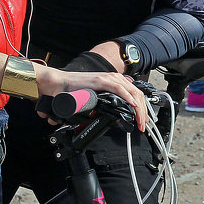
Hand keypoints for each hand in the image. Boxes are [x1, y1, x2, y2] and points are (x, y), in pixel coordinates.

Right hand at [34, 62, 148, 131]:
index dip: (142, 109)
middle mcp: (114, 79)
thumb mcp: (95, 100)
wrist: (59, 84)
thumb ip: (103, 105)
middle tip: (143, 125)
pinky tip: (132, 106)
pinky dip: (128, 97)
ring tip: (140, 120)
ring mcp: (108, 78)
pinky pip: (119, 88)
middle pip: (137, 94)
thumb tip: (108, 118)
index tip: (142, 121)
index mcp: (114, 83)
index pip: (135, 94)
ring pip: (132, 92)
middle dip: (143, 112)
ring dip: (138, 108)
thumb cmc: (74, 91)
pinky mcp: (100, 80)